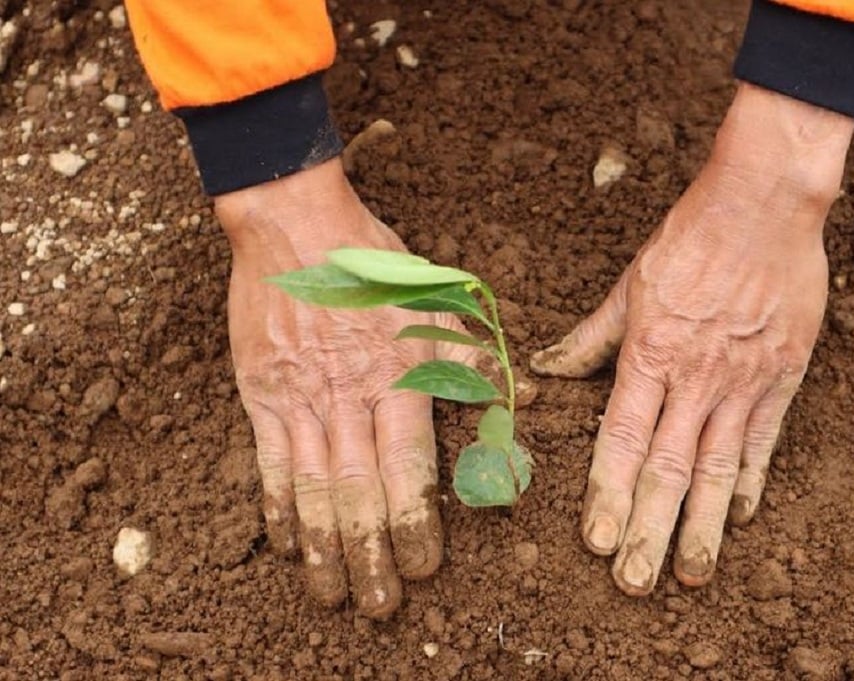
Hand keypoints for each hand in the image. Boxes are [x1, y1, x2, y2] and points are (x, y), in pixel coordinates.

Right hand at [215, 159, 490, 617]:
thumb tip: (518, 400)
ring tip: (333, 595)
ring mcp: (301, 397)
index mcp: (399, 374)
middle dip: (371, 554)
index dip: (417, 522)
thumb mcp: (439, 298)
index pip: (409, 467)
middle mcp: (349, 395)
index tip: (424, 568)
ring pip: (313, 490)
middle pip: (360, 492)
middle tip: (379, 606)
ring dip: (324, 548)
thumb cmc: (374, 259)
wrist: (294, 223)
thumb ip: (475, 356)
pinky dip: (278, 508)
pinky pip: (269, 462)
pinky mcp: (262, 393)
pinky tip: (288, 545)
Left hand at [531, 84, 853, 594]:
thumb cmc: (690, 237)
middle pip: (669, 470)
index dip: (607, 494)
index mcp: (649, 355)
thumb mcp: (629, 283)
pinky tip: (743, 517)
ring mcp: (743, 382)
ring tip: (692, 575)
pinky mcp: (783, 377)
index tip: (596, 542)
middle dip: (649, 531)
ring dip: (704, 527)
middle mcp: (696, 379)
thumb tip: (546, 369)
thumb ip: (590, 338)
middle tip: (634, 583)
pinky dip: (752, 483)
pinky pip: (764, 442)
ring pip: (720, 470)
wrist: (766, 203)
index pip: (622, 441)